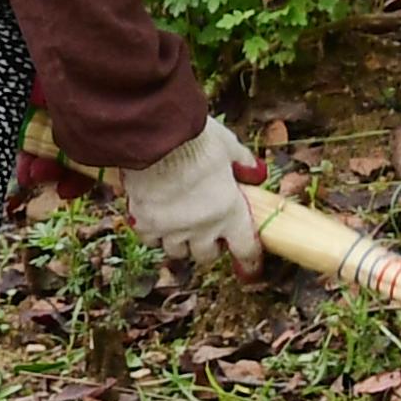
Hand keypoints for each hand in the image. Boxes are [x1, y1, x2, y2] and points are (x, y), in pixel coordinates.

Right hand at [118, 117, 267, 276]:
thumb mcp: (228, 146)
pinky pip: (150, 239)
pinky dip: (153, 232)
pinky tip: (154, 216)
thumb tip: (255, 171)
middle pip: (206, 256)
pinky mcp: (144, 222)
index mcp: (230, 211)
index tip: (249, 264)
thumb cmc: (195, 139)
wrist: (156, 136)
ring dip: (179, 241)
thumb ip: (242, 162)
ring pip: (176, 251)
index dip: (249, 259)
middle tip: (206, 230)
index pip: (245, 249)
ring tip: (177, 223)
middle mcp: (202, 227)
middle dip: (208, 246)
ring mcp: (171, 228)